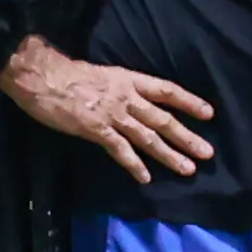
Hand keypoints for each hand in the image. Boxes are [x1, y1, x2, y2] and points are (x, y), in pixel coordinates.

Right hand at [0, 35, 215, 184]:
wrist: (41, 75)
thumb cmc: (67, 74)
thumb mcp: (103, 75)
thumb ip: (120, 89)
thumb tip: (133, 102)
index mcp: (129, 79)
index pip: (167, 90)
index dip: (189, 101)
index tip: (209, 113)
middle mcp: (126, 97)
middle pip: (163, 119)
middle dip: (187, 137)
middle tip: (207, 153)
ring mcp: (112, 115)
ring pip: (148, 137)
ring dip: (169, 155)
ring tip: (188, 169)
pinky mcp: (96, 130)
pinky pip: (120, 150)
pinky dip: (134, 165)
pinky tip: (146, 178)